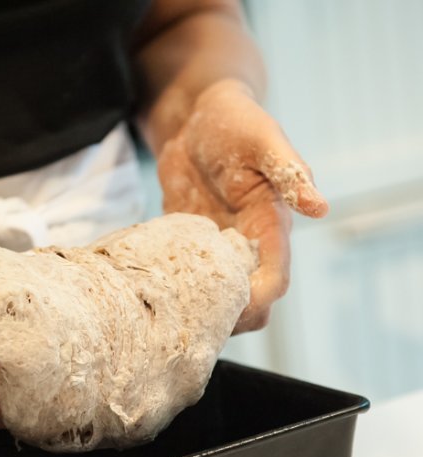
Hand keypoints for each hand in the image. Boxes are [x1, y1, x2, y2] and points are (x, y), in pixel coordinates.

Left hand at [156, 79, 327, 331]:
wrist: (198, 117)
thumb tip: (319, 207)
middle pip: (248, 300)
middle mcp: (247, 242)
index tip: (232, 313)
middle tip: (191, 325)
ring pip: (218, 295)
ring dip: (199, 309)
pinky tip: (150, 293)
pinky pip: (186, 277)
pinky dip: (174, 290)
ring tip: (166, 315)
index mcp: (271, 224)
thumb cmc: (235, 121)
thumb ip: (288, 172)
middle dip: (229, 319)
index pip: (274, 279)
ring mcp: (218, 246)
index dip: (257, 302)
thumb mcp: (262, 140)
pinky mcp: (190, 243)